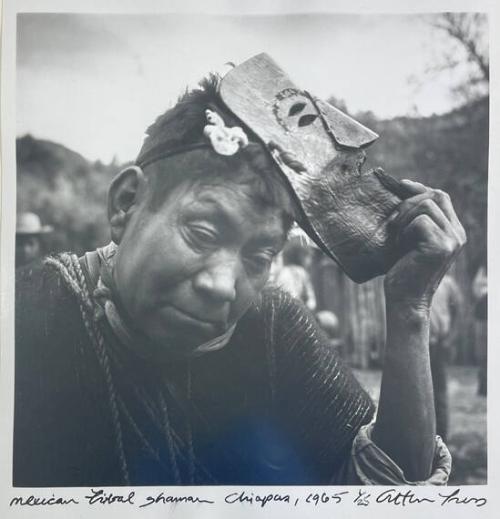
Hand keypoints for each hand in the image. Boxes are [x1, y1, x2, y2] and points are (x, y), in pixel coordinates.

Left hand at [384, 180, 465, 309]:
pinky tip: (400, 247)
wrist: (404, 300)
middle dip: (408, 202)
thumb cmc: (403, 271)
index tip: (401, 185)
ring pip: (426, 205)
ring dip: (403, 218)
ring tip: (396, 238)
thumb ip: (414, 219)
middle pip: (435, 195)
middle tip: (392, 223)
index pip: (440, 197)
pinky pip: (420, 221)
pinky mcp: (441, 246)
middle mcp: (457, 234)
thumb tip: (403, 187)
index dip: (419, 187)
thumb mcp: (410, 240)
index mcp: (452, 231)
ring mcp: (452, 240)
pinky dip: (404, 230)